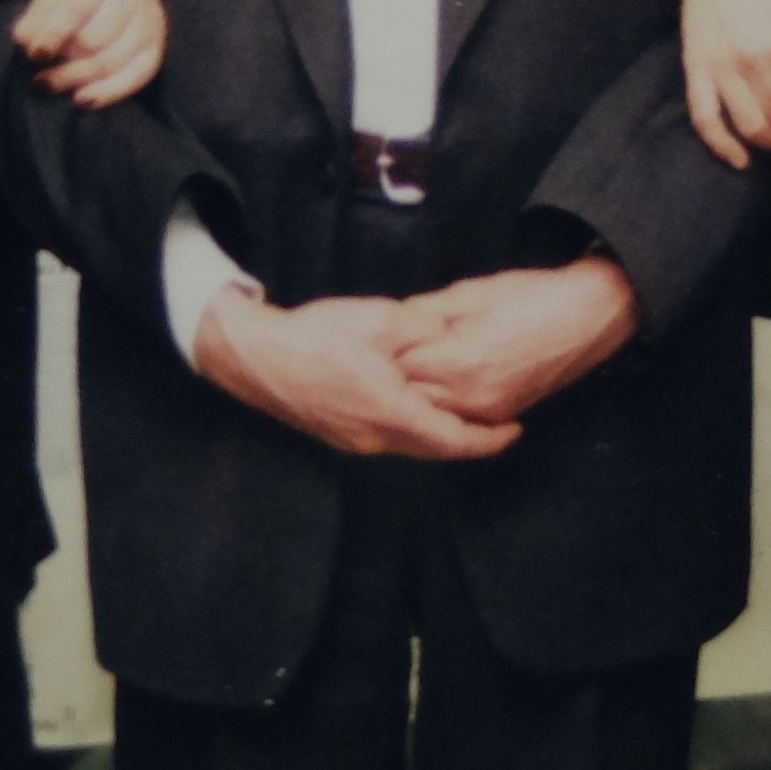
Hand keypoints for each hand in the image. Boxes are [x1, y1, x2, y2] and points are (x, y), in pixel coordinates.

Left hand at [14, 0, 168, 109]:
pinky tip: (82, 99)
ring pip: (112, 59)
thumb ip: (38, 15)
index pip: (78, 5)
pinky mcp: (157, 46)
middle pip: (96, 37)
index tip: (34, 56)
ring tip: (50, 87)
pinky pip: (137, 76)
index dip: (53, 34)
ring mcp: (151, 19)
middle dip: (64, 61)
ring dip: (78, 79)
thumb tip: (25, 40)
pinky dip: (108, 92)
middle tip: (39, 77)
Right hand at [190, 290, 517, 460]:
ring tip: (465, 416)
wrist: (255, 358)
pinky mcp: (339, 435)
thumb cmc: (317, 337)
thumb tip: (452, 331)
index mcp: (393, 414)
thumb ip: (425, 328)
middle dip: (471, 440)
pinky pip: (389, 439)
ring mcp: (355, 442)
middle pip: (436, 450)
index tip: (515, 430)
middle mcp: (377, 439)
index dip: (490, 440)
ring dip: (441, 435)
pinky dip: (414, 429)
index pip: (455, 440)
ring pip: (411, 446)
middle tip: (499, 426)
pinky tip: (418, 408)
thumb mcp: (382, 319)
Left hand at [386, 259, 641, 427]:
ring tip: (409, 368)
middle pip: (411, 398)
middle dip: (397, 377)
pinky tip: (436, 381)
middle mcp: (472, 397)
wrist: (586, 317)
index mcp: (460, 362)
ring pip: (431, 413)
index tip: (377, 339)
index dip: (386, 352)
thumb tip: (393, 323)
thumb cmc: (532, 297)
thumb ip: (426, 313)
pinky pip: (458, 417)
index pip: (400, 368)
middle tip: (384, 357)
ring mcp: (488, 411)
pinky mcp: (501, 414)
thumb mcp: (471, 293)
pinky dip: (441, 403)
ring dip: (417, 393)